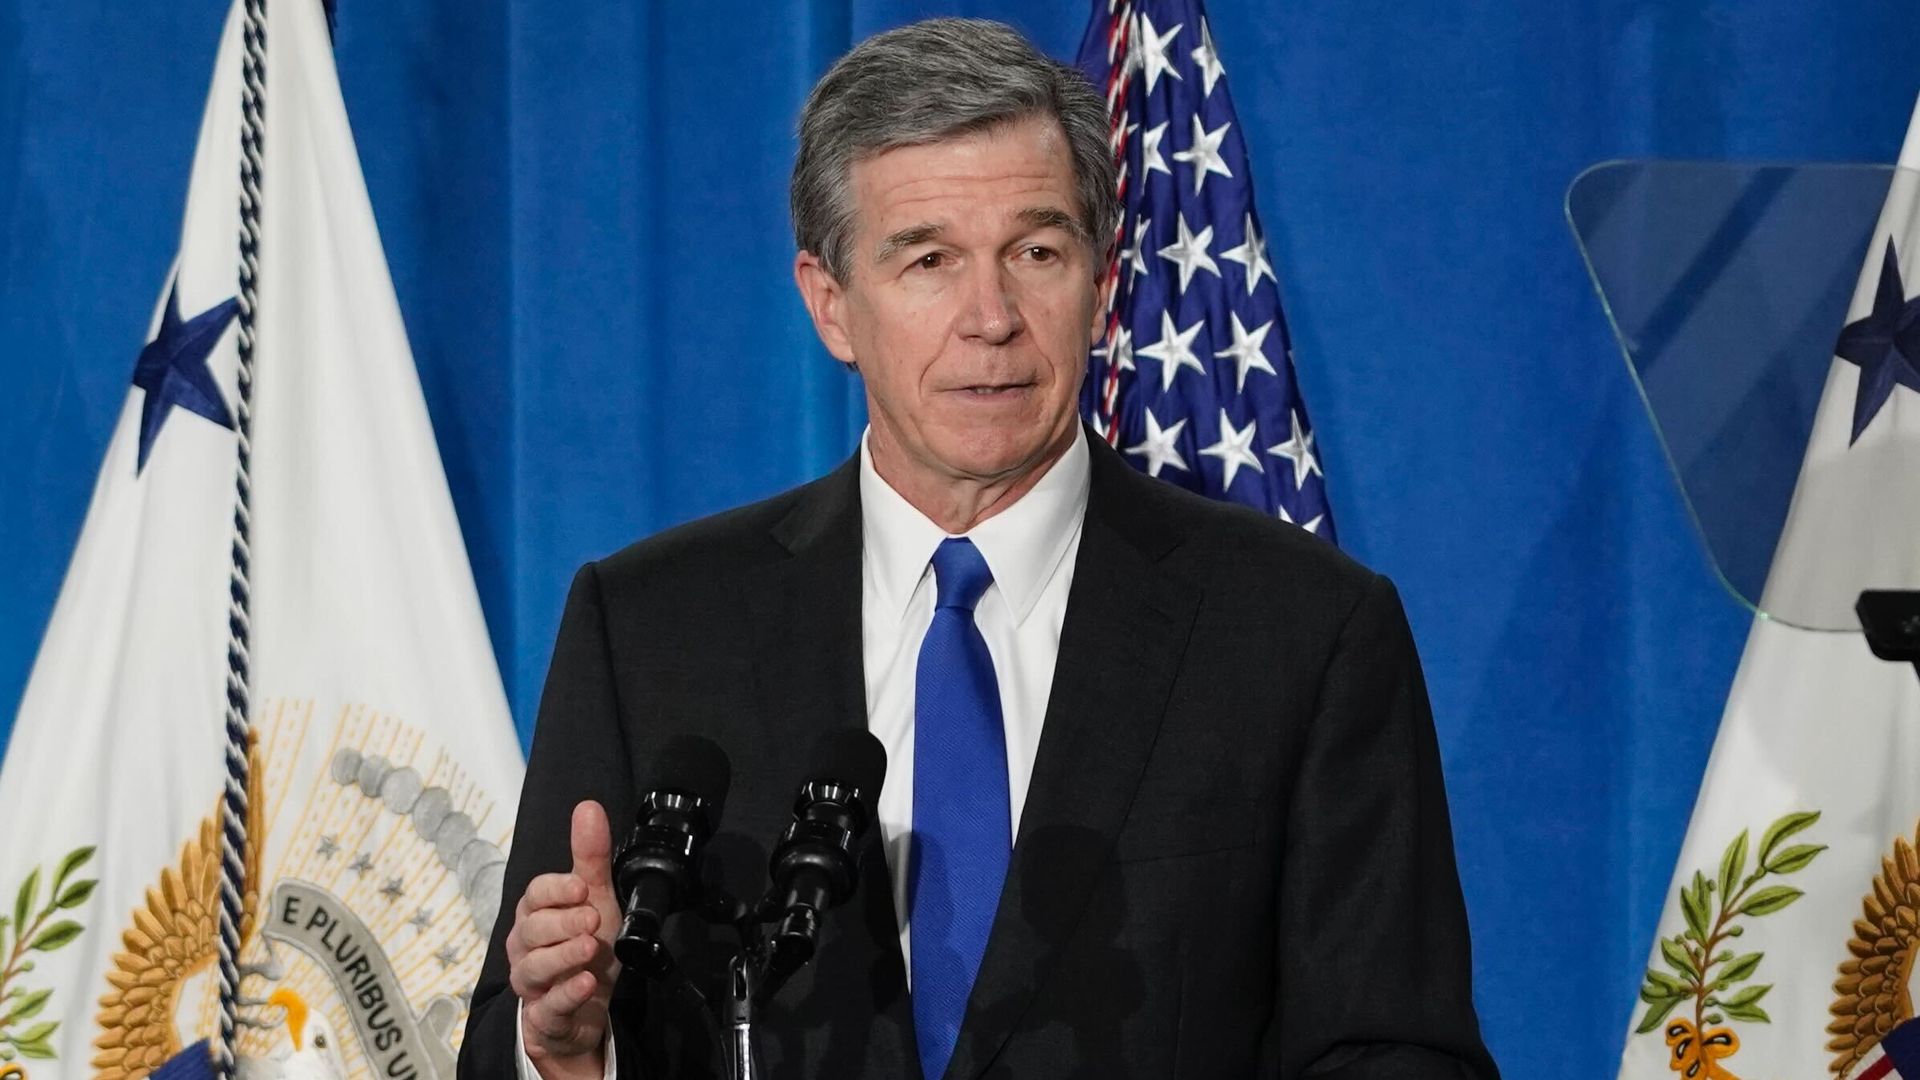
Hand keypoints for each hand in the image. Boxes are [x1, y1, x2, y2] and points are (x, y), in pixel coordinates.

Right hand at [510, 801, 622, 1079]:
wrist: (586, 1009)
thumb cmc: (585, 946)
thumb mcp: (595, 898)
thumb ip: (591, 856)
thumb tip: (587, 806)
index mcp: (537, 913)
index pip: (534, 895)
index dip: (555, 890)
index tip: (580, 888)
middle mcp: (526, 946)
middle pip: (532, 930)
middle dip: (562, 923)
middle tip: (592, 919)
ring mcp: (532, 982)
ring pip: (534, 968)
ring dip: (564, 956)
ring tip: (590, 947)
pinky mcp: (544, 1016)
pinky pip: (548, 1007)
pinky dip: (566, 994)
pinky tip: (586, 983)